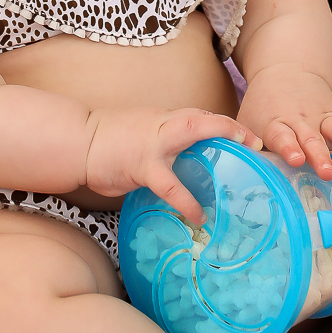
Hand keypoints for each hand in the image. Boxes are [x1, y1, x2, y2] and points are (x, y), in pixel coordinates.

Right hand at [84, 107, 261, 224]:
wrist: (76, 141)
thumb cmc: (107, 143)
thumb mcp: (140, 135)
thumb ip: (162, 144)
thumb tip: (181, 161)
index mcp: (163, 119)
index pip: (198, 116)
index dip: (224, 125)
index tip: (245, 137)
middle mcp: (162, 124)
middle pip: (202, 117)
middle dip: (231, 126)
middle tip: (254, 143)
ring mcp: (154, 142)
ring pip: (193, 130)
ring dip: (221, 138)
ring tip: (245, 162)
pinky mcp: (142, 165)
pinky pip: (170, 183)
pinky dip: (186, 200)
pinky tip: (199, 216)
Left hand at [238, 64, 331, 177]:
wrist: (285, 71)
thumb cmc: (264, 107)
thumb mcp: (247, 123)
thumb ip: (242, 149)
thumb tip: (230, 180)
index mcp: (277, 123)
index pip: (282, 137)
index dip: (289, 147)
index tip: (295, 159)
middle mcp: (304, 121)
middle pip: (315, 137)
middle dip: (322, 154)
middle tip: (329, 171)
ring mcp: (326, 120)